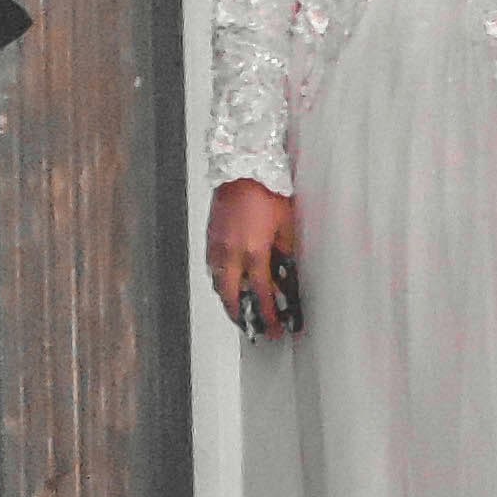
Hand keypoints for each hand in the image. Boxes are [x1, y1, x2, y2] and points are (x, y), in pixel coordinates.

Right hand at [206, 177, 300, 339]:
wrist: (242, 169)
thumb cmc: (268, 193)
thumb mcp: (286, 226)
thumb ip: (285, 255)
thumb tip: (286, 277)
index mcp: (253, 251)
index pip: (260, 293)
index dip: (269, 314)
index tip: (275, 328)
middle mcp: (230, 253)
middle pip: (230, 295)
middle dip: (241, 315)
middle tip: (253, 328)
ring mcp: (216, 245)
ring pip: (218, 283)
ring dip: (228, 299)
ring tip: (240, 310)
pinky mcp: (210, 237)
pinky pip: (213, 268)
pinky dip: (220, 281)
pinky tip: (229, 283)